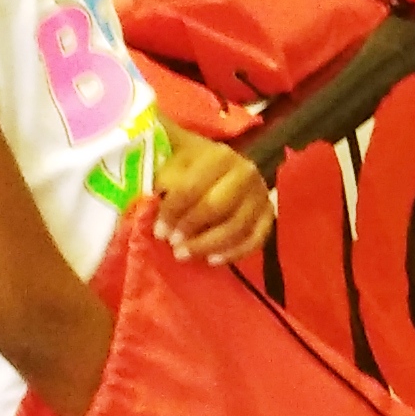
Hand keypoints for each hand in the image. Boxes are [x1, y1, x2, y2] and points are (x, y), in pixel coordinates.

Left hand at [152, 133, 274, 262]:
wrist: (216, 165)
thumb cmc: (186, 163)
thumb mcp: (169, 156)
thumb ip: (158, 171)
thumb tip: (146, 195)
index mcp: (219, 155)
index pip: (191, 187)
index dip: (172, 212)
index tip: (158, 231)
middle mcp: (246, 172)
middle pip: (217, 207)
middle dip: (190, 229)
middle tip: (172, 245)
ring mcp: (261, 194)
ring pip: (236, 227)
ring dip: (208, 245)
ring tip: (185, 255)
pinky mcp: (269, 214)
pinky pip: (256, 239)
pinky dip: (235, 253)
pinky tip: (213, 261)